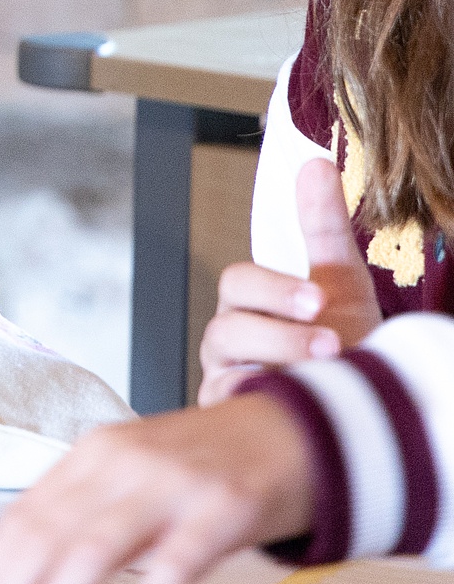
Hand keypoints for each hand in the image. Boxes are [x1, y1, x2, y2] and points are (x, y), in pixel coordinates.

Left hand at [0, 392, 311, 583]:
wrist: (299, 429)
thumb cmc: (210, 465)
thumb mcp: (134, 478)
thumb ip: (86, 516)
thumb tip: (28, 581)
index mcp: (89, 456)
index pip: (20, 520)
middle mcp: (119, 463)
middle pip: (45, 537)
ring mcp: (169, 483)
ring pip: (93, 549)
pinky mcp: (221, 507)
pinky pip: (174, 563)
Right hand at [198, 158, 383, 403]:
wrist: (356, 407)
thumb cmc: (343, 342)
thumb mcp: (340, 281)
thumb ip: (321, 224)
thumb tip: (316, 163)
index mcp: (248, 304)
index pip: (237, 283)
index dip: (272, 288)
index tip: (316, 297)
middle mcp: (229, 342)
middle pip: (226, 328)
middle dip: (279, 333)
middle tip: (329, 341)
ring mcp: (225, 382)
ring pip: (229, 371)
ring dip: (282, 368)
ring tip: (329, 373)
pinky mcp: (229, 420)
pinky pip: (232, 413)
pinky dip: (267, 407)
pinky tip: (300, 404)